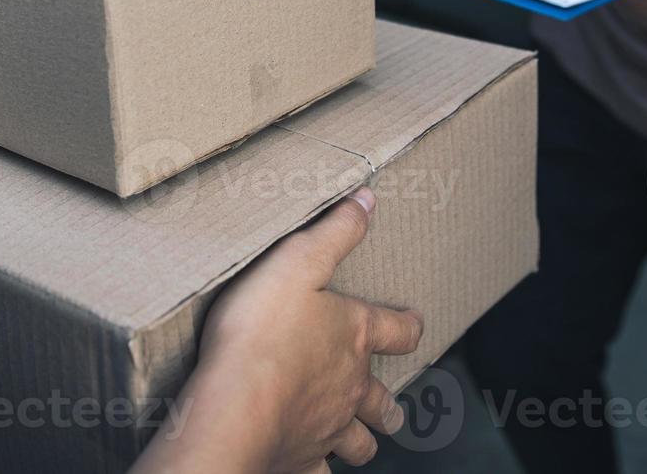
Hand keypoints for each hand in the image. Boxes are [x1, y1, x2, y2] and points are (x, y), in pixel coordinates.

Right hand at [131, 188, 423, 473]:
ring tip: (358, 439)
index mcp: (354, 336)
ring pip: (359, 444)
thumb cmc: (262, 330)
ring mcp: (328, 428)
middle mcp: (350, 387)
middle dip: (387, 403)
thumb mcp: (297, 261)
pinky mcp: (299, 460)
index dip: (408, 324)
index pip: (399, 330)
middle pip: (383, 401)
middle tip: (388, 405)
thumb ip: (334, 232)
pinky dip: (318, 471)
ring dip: (362, 440)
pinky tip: (309, 466)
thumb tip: (368, 201)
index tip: (411, 322)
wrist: (235, 402)